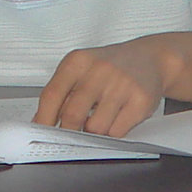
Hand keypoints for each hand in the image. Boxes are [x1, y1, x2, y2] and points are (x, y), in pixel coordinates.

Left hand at [36, 39, 172, 135]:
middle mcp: (99, 70)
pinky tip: (117, 117)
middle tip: (70, 133)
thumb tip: (41, 122)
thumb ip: (61, 92)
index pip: (51, 95)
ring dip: (95, 131)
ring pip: (96, 128)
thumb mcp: (82, 69)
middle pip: (72, 115)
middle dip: (68, 131)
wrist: (151, 58)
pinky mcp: (140, 100)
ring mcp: (121, 84)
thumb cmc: (111, 66)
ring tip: (101, 117)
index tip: (41, 133)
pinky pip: (117, 131)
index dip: (43, 119)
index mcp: (78, 61)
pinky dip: (113, 131)